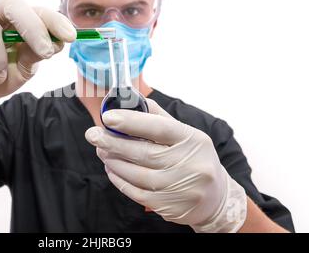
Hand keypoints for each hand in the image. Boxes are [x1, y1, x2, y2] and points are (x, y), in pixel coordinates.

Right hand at [0, 0, 75, 136]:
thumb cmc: (0, 77)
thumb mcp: (24, 68)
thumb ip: (36, 54)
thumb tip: (56, 43)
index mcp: (15, 20)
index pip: (36, 10)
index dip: (54, 20)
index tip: (71, 37)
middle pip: (11, 4)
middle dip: (32, 27)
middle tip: (45, 52)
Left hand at [85, 99, 246, 232]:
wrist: (215, 198)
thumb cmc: (195, 159)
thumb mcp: (186, 135)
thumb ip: (159, 118)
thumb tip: (130, 101)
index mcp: (193, 140)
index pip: (160, 128)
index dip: (132, 122)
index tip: (108, 117)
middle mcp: (189, 165)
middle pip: (144, 152)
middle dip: (113, 142)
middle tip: (93, 134)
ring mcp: (179, 188)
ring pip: (137, 174)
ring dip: (113, 161)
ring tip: (101, 150)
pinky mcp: (168, 206)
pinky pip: (136, 192)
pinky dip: (119, 180)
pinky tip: (111, 169)